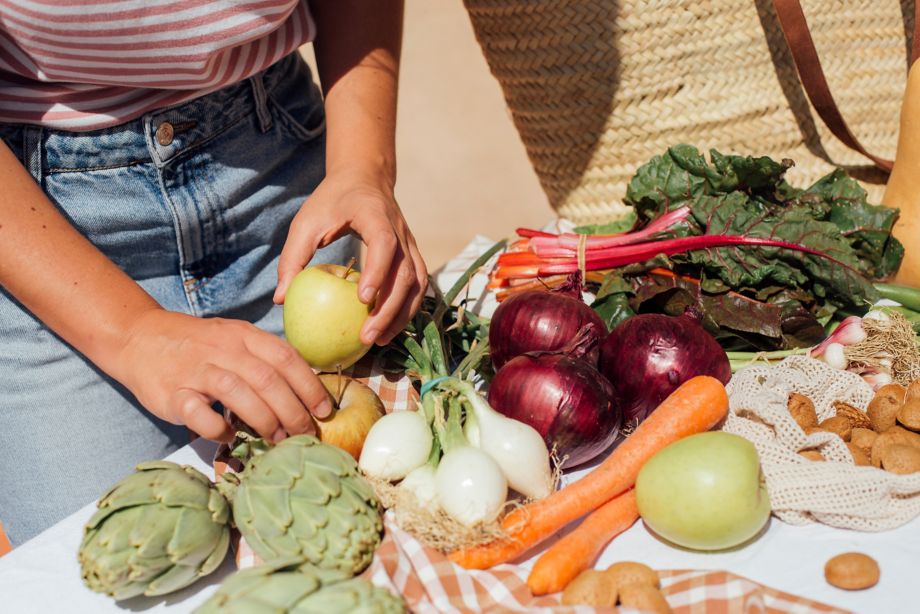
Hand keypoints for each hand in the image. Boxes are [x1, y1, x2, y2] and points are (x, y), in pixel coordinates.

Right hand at [115, 310, 332, 441]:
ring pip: (238, 392)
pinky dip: (218, 428)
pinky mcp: (172, 392)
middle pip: (267, 379)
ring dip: (264, 420)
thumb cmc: (199, 346)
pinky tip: (229, 435)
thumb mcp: (235, 340)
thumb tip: (305, 394)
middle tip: (305, 434)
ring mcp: (196, 370)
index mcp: (244, 336)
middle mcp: (223, 350)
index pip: (286, 358)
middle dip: (293, 411)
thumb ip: (265, 360)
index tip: (324, 411)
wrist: (140, 337)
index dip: (309, 386)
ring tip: (277, 439)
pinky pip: (199, 413)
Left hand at [273, 170, 427, 345]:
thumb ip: (293, 257)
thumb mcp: (306, 222)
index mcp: (375, 215)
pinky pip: (417, 287)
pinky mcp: (413, 256)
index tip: (362, 300)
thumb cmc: (331, 201)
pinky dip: (407, 310)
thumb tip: (280, 298)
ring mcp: (411, 244)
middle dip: (389, 309)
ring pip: (417, 284)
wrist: (364, 179)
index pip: (385, 243)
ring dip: (401, 315)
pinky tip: (388, 329)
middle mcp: (400, 231)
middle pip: (406, 273)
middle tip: (367, 336)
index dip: (378, 271)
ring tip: (379, 339)